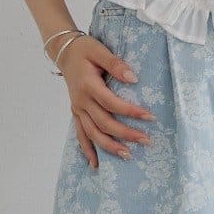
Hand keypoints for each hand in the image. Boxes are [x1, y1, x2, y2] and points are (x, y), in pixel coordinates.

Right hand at [57, 33, 154, 169]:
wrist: (63, 52)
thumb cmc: (84, 50)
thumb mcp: (99, 50)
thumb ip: (115, 63)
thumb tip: (133, 78)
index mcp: (88, 86)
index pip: (112, 103)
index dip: (130, 112)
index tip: (149, 117)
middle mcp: (82, 101)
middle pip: (104, 123)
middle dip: (125, 134)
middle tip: (146, 141)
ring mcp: (78, 109)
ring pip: (93, 133)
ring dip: (110, 146)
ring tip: (128, 155)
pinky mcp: (76, 113)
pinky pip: (80, 135)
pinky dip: (88, 150)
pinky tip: (96, 164)